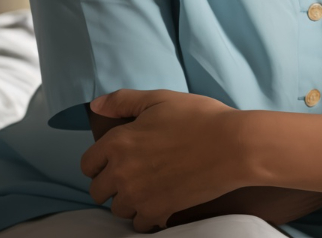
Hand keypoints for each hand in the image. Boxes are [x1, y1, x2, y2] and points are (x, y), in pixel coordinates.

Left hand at [81, 89, 247, 231]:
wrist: (233, 146)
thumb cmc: (200, 118)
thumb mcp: (160, 99)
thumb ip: (123, 101)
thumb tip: (96, 105)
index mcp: (118, 142)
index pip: (88, 164)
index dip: (99, 163)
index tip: (114, 161)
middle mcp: (121, 172)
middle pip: (98, 191)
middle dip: (111, 184)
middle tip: (132, 175)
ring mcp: (138, 195)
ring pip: (118, 209)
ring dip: (128, 201)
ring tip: (147, 189)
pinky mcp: (158, 211)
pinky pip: (139, 223)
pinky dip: (147, 215)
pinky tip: (160, 201)